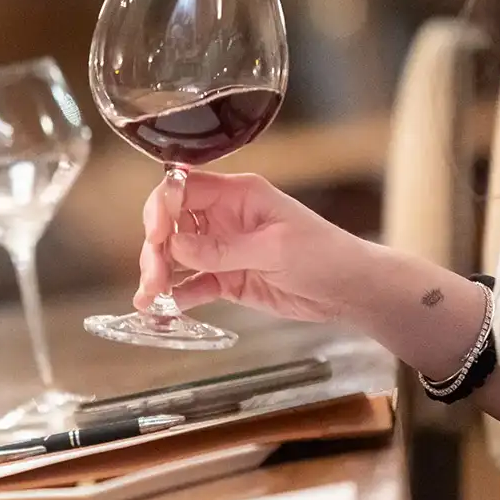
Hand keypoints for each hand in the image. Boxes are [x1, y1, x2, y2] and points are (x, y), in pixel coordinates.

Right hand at [134, 171, 361, 323]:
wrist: (349, 289)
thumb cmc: (324, 254)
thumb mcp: (275, 249)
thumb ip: (224, 248)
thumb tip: (176, 246)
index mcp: (237, 194)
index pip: (184, 188)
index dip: (162, 208)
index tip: (155, 236)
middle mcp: (223, 216)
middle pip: (173, 224)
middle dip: (157, 249)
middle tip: (153, 280)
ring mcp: (223, 248)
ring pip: (177, 256)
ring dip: (159, 274)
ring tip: (149, 299)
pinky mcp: (226, 278)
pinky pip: (193, 283)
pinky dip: (176, 296)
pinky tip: (162, 311)